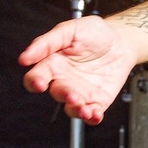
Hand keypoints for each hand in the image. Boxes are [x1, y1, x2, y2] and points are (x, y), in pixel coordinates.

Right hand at [19, 16, 139, 124]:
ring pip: (71, 107)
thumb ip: (47, 42)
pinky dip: (92, 117)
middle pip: (56, 93)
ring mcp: (80, 92)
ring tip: (83, 107)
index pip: (36, 77)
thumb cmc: (94, 34)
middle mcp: (64, 81)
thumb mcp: (69, 30)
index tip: (39, 82)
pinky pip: (91, 113)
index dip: (34, 82)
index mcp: (53, 65)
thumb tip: (25, 56)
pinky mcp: (97, 100)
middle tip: (70, 93)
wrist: (121, 41)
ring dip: (76, 110)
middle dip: (62, 95)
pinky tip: (94, 115)